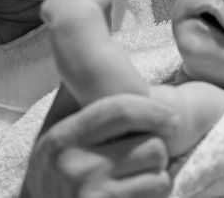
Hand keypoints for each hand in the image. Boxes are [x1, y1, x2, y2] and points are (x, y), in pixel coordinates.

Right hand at [21, 94, 176, 197]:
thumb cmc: (52, 166)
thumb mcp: (54, 128)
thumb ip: (74, 93)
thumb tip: (93, 40)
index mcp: (64, 137)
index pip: (119, 111)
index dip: (153, 110)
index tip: (171, 117)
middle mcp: (77, 166)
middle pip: (150, 145)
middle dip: (156, 147)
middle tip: (148, 149)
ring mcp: (94, 196)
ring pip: (158, 174)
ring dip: (157, 172)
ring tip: (139, 171)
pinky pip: (156, 196)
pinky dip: (154, 192)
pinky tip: (137, 190)